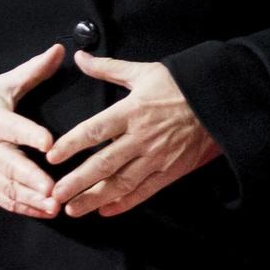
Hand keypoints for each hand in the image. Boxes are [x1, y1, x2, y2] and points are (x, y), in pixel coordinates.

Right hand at [0, 44, 63, 218]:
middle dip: (31, 178)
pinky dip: (24, 208)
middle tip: (52, 189)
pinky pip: (5, 200)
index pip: (13, 128)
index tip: (49, 142)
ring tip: (54, 206)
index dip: (30, 135)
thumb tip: (59, 50)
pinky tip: (44, 213)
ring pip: (9, 187)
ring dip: (31, 199)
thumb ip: (32, 71)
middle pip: (10, 165)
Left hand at [46, 52, 222, 218]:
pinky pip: (145, 192)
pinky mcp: (170, 172)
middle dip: (77, 181)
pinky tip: (106, 211)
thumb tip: (80, 57)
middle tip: (54, 194)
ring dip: (95, 198)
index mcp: (132, 111)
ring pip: (121, 183)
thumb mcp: (144, 71)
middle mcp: (142, 137)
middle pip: (104, 163)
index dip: (72, 144)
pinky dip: (124, 204)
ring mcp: (157, 157)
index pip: (96, 130)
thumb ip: (108, 68)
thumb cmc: (179, 86)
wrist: (218, 103)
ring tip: (72, 209)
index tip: (51, 157)